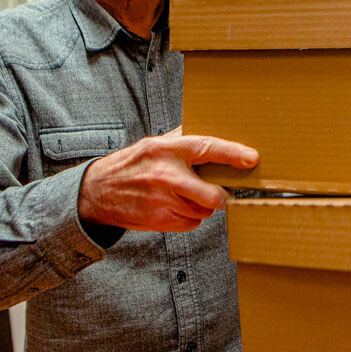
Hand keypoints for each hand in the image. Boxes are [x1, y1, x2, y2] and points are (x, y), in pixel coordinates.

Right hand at [77, 127, 257, 231]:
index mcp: (167, 150)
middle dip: (223, 196)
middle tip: (225, 192)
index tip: (251, 158)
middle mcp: (166, 176)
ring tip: (188, 195)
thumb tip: (215, 129)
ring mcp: (163, 201)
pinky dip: (191, 217)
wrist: (98, 191)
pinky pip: (192, 223)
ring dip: (204, 206)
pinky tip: (177, 206)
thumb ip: (182, 139)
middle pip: (212, 195)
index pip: (207, 148)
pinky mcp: (160, 221)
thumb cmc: (132, 165)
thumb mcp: (154, 143)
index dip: (232, 154)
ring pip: (204, 211)